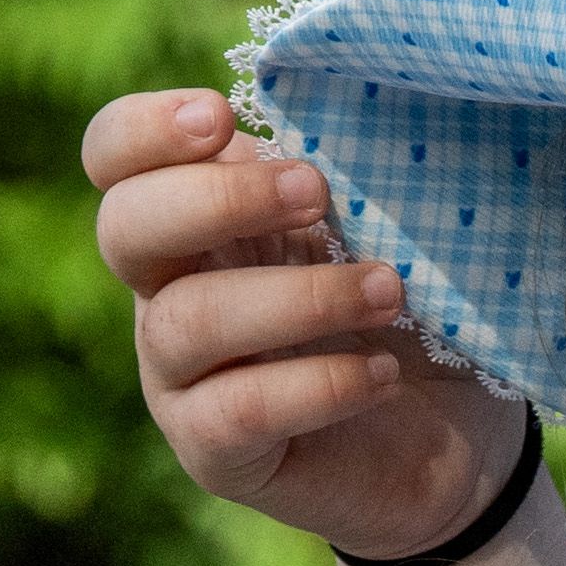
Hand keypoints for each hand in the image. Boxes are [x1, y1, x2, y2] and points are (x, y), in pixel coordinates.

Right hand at [83, 86, 528, 563]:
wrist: (451, 443)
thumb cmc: (404, 312)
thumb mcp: (378, 228)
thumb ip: (345, 174)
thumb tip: (356, 111)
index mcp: (196, 219)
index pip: (115, 157)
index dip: (146, 130)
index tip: (222, 115)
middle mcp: (168, 293)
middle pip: (124, 228)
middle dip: (216, 200)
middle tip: (315, 191)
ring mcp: (180, 379)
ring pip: (186, 323)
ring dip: (296, 297)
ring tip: (390, 291)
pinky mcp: (216, 454)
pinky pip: (237, 412)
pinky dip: (316, 384)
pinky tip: (380, 373)